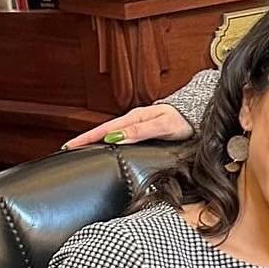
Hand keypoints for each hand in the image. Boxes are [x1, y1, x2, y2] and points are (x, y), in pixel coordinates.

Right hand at [63, 103, 193, 149]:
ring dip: (96, 141)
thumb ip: (140, 131)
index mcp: (135, 118)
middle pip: (103, 131)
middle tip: (68, 151)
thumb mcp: (162, 126)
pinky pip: (122, 136)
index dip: (86, 138)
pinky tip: (107, 148)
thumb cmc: (185, 121)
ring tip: (82, 151)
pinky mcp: (145, 131)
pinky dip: (109, 141)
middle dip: (85, 140)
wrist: (200, 116)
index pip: (104, 129)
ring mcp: (138, 125)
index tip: (68, 146)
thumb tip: (115, 138)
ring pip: (112, 134)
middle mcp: (134, 120)